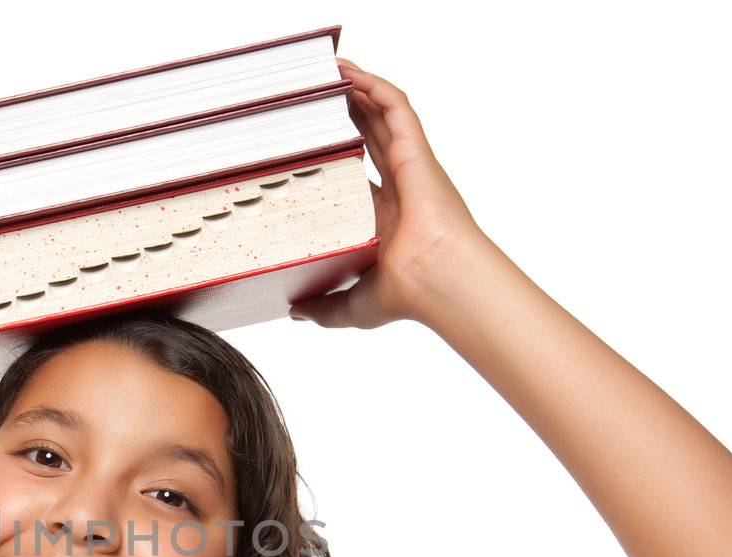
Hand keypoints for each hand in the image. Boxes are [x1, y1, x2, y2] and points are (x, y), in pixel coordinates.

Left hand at [289, 60, 489, 329]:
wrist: (434, 282)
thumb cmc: (406, 295)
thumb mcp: (350, 305)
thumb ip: (323, 306)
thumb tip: (296, 310)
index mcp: (384, 217)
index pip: (357, 172)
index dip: (338, 152)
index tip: (309, 141)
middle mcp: (398, 188)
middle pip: (370, 136)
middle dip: (346, 111)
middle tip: (315, 95)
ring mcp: (410, 167)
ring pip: (382, 116)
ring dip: (358, 90)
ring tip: (328, 71)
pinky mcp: (417, 152)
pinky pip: (397, 108)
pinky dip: (376, 87)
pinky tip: (351, 73)